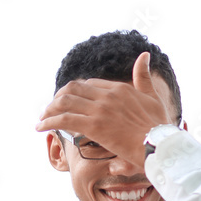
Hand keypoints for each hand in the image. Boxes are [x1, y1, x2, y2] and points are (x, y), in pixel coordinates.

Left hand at [36, 51, 173, 166]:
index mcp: (119, 89)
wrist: (160, 146)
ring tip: (42, 119)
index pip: (89, 84)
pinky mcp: (94, 126)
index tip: (67, 102)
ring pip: (65, 102)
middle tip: (49, 110)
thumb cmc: (158, 126)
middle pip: (72, 89)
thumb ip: (143, 77)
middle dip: (57, 99)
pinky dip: (48, 122)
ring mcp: (100, 110)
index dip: (75, 93)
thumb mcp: (152, 97)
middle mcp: (108, 96)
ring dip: (49, 110)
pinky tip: (40, 128)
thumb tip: (144, 55)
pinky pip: (63, 120)